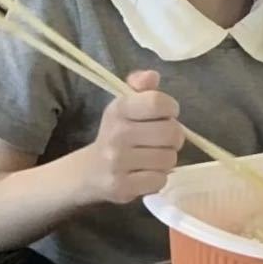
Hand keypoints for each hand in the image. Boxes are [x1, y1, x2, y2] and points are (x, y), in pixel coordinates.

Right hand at [82, 70, 184, 203]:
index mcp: (119, 109)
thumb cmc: (116, 133)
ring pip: (169, 159)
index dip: (170, 108)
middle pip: (171, 133)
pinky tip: (146, 173)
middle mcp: (117, 134)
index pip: (157, 102)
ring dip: (166, 158)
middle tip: (163, 139)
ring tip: (153, 156)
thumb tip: (152, 75)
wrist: (88, 171)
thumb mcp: (126, 105)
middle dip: (174, 137)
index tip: (166, 114)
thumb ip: (142, 87)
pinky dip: (158, 178)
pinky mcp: (122, 187)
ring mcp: (118, 162)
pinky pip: (160, 181)